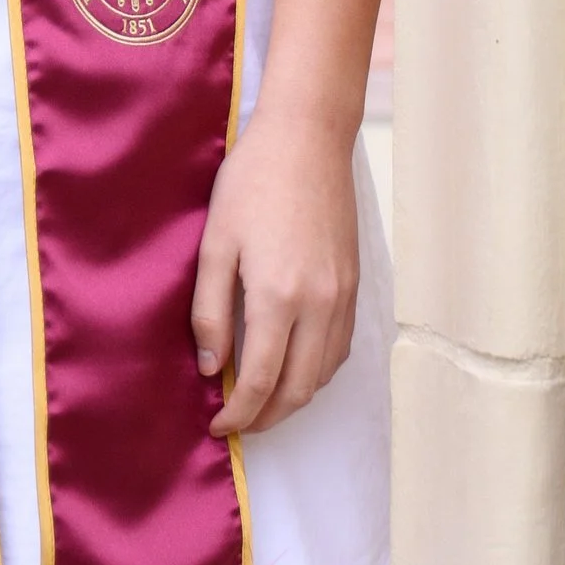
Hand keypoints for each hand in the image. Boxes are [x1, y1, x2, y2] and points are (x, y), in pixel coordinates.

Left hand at [190, 103, 360, 437]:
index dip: (238, 413)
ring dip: (293, 398)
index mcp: (278, 296)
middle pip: (297, 390)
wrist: (307, 139)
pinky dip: (316, 371)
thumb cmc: (252, 182)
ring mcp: (343, 296)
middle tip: (237, 422)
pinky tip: (293, 366)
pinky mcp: (354, 284)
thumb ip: (209, 311)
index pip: (260, 381)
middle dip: (266, 417)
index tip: (217, 425)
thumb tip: (211, 367)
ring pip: (323, 374)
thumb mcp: (215, 243)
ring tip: (260, 400)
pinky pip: (340, 349)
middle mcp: (319, 304)